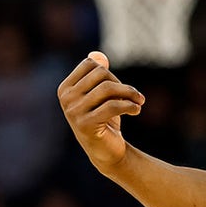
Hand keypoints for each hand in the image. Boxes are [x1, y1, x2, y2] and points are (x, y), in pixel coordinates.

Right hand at [56, 50, 145, 169]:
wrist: (106, 151)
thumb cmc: (104, 119)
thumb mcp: (101, 95)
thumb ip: (98, 74)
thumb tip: (98, 55)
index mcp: (65, 88)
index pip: (90, 64)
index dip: (109, 73)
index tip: (119, 87)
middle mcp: (66, 99)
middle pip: (101, 74)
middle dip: (122, 84)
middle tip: (134, 96)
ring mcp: (73, 112)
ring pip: (108, 89)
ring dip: (130, 94)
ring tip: (140, 101)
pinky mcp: (86, 125)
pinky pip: (113, 106)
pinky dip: (130, 106)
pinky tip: (137, 110)